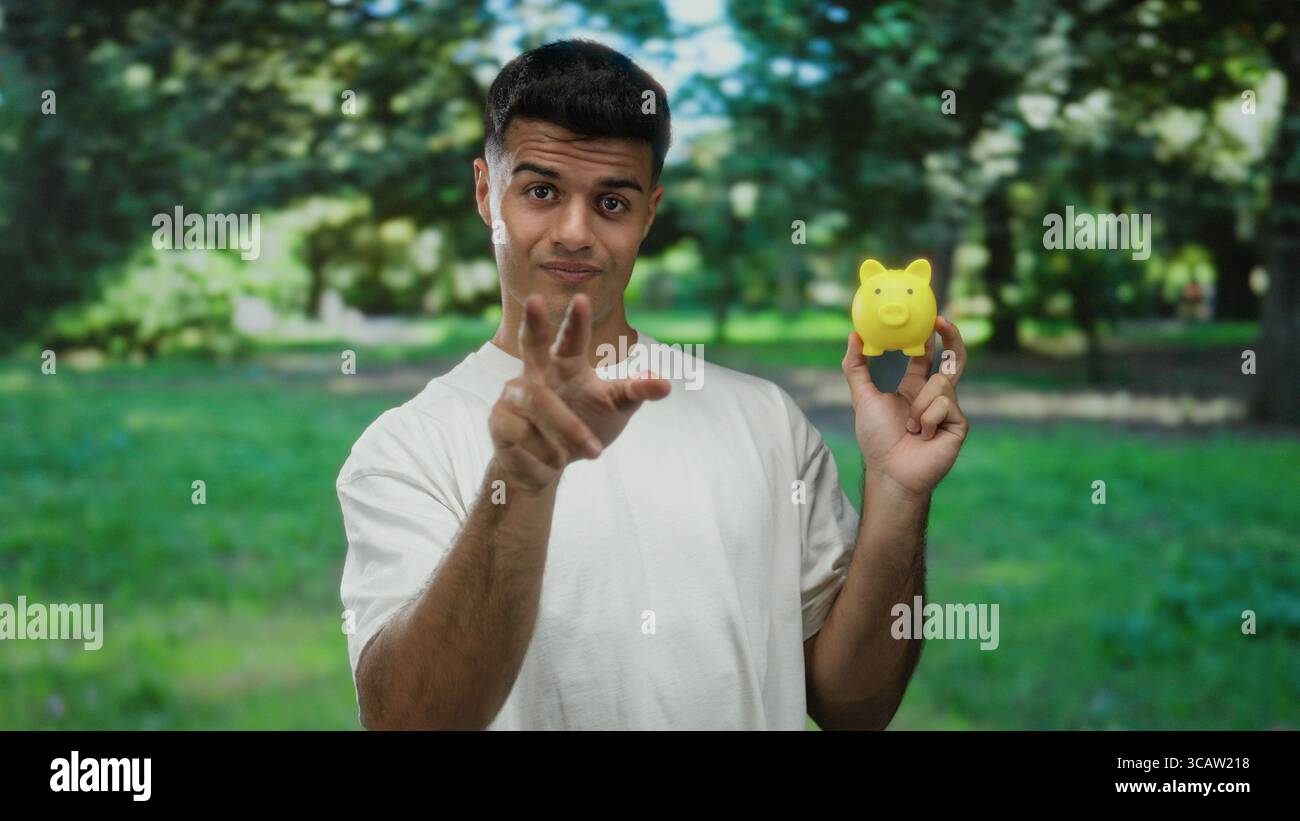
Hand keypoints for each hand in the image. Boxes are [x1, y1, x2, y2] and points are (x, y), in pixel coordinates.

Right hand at [488, 294, 671, 491]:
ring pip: (537, 400)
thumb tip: (666, 384)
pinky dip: (544, 447)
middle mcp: (537, 372)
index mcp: (566, 364)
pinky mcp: (500, 421)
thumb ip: (636, 392)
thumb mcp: (616, 409)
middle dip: (533, 323)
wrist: (546, 467)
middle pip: (531, 343)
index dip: (577, 321)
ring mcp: (515, 395)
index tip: (582, 300)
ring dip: (567, 426)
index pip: (571, 339)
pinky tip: (558, 460)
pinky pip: (522, 430)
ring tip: (594, 452)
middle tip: (534, 300)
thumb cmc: (582, 426)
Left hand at [841, 315, 969, 499]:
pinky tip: (924, 436)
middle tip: (942, 321)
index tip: (931, 316)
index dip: (930, 335)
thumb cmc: (877, 438)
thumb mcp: (862, 396)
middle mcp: (935, 395)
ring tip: (911, 427)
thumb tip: (854, 334)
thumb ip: (856, 366)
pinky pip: (944, 404)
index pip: (927, 354)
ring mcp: (950, 409)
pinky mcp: (959, 423)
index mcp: (914, 386)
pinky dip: (927, 419)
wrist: (891, 471)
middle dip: (952, 337)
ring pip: (940, 384)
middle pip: (953, 359)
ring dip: (918, 406)